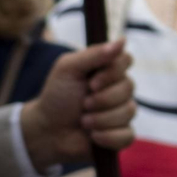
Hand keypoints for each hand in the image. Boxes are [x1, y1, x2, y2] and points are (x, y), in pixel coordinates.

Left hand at [20, 40, 134, 170]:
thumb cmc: (56, 97)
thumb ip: (94, 54)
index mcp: (108, 70)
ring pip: (128, 112)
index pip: (127, 60)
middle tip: (83, 104)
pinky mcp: (122, 134)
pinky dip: (107, 137)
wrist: (47, 131)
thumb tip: (123, 40)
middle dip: (102, 99)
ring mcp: (122, 112)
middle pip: (129, 88)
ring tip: (83, 121)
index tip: (91, 82)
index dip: (112, 73)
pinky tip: (93, 136)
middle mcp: (119, 89)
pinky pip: (127, 135)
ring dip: (100, 119)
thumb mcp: (67, 69)